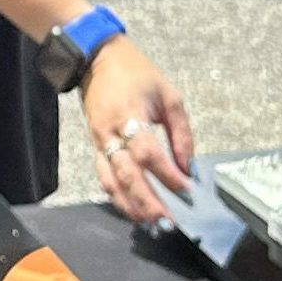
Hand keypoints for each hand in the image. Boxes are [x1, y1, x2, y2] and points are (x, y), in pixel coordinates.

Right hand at [81, 36, 195, 223]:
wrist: (97, 58)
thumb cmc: (137, 74)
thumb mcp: (169, 96)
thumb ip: (181, 133)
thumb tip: (187, 167)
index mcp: (130, 114)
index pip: (148, 153)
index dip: (167, 175)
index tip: (186, 190)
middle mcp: (110, 131)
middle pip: (127, 174)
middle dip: (147, 200)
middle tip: (167, 220)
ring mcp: (98, 139)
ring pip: (110, 180)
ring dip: (130, 204)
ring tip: (150, 222)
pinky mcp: (94, 144)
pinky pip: (103, 175)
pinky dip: (116, 195)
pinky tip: (132, 208)